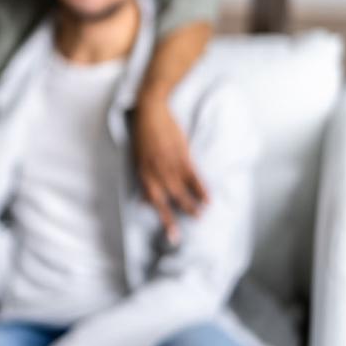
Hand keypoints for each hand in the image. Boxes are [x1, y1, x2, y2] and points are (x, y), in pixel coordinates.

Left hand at [133, 94, 208, 244]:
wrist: (150, 110)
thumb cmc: (143, 135)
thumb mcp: (138, 158)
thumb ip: (144, 179)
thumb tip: (143, 202)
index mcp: (142, 172)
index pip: (153, 200)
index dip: (162, 218)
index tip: (171, 235)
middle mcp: (155, 170)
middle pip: (167, 198)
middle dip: (176, 216)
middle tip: (183, 234)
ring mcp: (168, 162)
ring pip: (181, 189)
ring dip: (191, 204)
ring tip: (200, 215)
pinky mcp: (181, 153)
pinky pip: (193, 175)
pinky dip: (200, 188)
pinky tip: (208, 199)